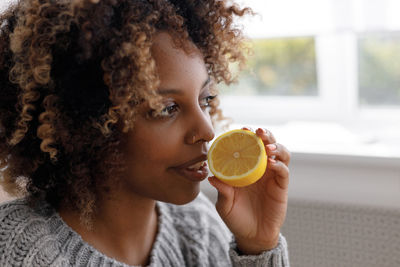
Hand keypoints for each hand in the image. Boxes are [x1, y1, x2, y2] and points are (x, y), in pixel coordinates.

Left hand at [208, 127, 289, 254]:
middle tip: (259, 132)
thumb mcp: (224, 204)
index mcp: (246, 168)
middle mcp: (260, 168)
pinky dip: (279, 164)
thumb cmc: (236, 217)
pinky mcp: (281, 186)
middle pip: (268, 144)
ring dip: (276, 146)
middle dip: (265, 134)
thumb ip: (221, 190)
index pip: (249, 146)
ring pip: (281, 153)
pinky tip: (271, 163)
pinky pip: (284, 171)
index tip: (242, 129)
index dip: (247, 136)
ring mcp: (272, 176)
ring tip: (267, 147)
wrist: (252, 236)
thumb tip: (212, 177)